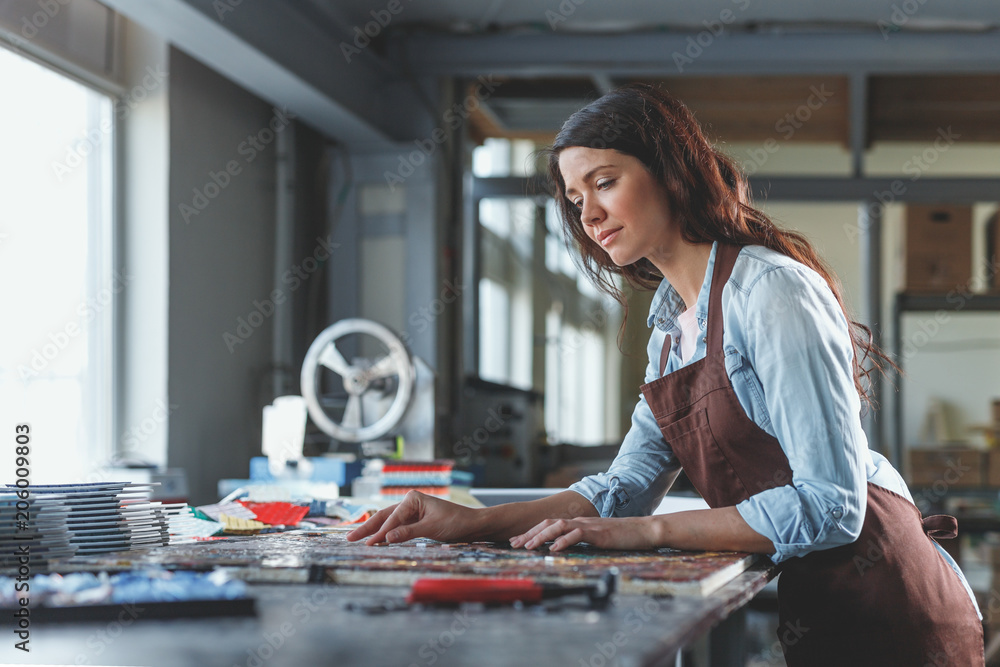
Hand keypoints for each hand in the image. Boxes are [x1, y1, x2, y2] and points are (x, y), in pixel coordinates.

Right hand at [346, 490, 476, 545]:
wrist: (472, 525)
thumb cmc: (455, 522)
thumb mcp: (431, 528)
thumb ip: (408, 533)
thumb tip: (387, 538)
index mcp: (412, 498)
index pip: (392, 518)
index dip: (380, 533)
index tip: (368, 545)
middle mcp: (409, 503)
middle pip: (384, 517)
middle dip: (367, 529)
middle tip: (350, 538)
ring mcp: (411, 512)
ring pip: (388, 523)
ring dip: (374, 532)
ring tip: (356, 540)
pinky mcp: (414, 522)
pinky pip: (396, 529)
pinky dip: (386, 536)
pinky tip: (376, 542)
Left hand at [509, 516, 657, 551]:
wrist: (643, 530)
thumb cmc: (621, 536)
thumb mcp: (597, 538)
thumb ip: (581, 540)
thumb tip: (564, 548)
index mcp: (577, 523)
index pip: (550, 525)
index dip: (532, 532)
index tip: (518, 541)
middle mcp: (579, 521)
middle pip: (548, 524)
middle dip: (530, 534)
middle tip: (514, 544)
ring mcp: (588, 526)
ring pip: (559, 526)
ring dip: (542, 536)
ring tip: (528, 546)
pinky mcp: (598, 533)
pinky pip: (578, 534)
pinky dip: (565, 541)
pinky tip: (555, 548)